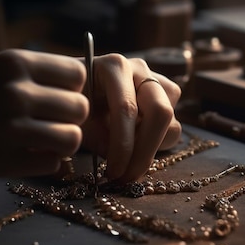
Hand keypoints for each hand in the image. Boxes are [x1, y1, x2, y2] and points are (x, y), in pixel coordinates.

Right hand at [0, 49, 88, 178]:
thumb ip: (25, 71)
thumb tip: (75, 77)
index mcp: (12, 62)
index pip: (77, 73)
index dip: (72, 87)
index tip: (58, 96)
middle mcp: (16, 92)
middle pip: (80, 107)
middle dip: (69, 116)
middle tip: (50, 122)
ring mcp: (13, 129)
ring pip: (73, 138)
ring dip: (62, 142)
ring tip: (43, 140)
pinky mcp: (7, 163)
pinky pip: (53, 164)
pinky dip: (45, 163)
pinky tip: (27, 156)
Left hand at [81, 54, 181, 182]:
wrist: (71, 92)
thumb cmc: (71, 107)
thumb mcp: (76, 123)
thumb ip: (98, 140)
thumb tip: (121, 167)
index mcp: (113, 67)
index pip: (127, 109)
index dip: (123, 146)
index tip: (112, 173)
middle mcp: (139, 68)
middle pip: (160, 112)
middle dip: (144, 152)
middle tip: (126, 178)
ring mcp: (156, 80)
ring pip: (171, 121)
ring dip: (150, 149)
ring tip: (124, 161)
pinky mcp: (166, 96)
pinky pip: (173, 125)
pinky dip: (157, 142)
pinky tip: (133, 145)